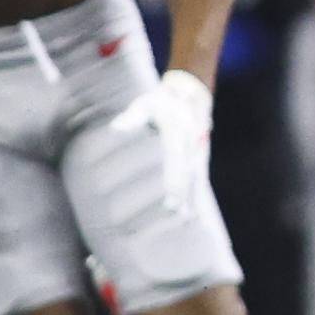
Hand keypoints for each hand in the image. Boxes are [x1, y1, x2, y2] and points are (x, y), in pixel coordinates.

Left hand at [109, 71, 214, 221]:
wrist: (190, 96)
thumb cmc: (161, 101)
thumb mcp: (146, 104)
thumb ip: (132, 117)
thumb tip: (116, 128)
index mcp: (178, 132)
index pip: (176, 159)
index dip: (174, 179)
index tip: (170, 195)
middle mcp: (191, 144)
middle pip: (188, 172)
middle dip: (183, 192)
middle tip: (176, 212)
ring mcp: (197, 151)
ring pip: (196, 177)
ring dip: (192, 197)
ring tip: (187, 218)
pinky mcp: (199, 157)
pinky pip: (197, 177)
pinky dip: (195, 193)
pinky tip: (191, 211)